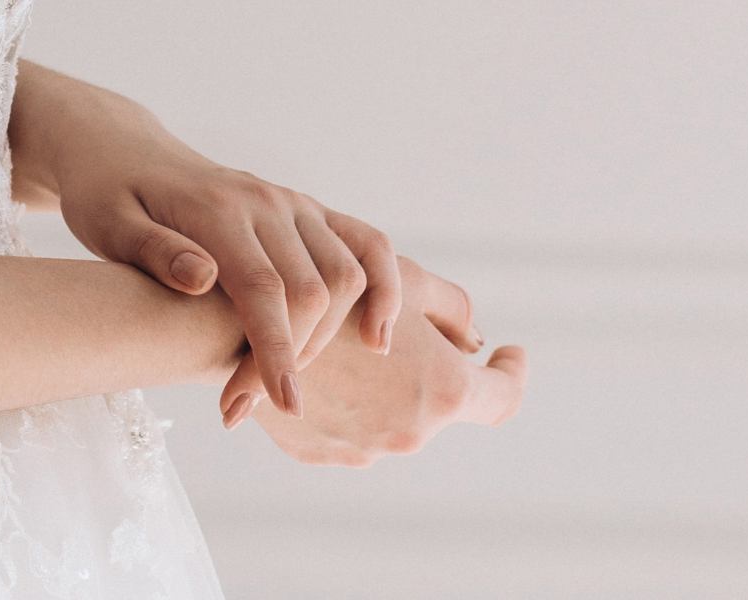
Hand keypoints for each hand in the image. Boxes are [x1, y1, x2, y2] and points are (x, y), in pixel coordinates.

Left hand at [55, 127, 400, 418]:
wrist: (126, 155)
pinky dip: (386, 288)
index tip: (280, 404)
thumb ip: (154, 252)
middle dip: (291, 358)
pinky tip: (375, 338)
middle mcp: (266, 203)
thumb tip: (203, 279)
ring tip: (281, 384)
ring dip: (328, 339)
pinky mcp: (308, 212)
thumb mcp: (108, 225)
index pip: (262, 289)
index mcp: (217, 209)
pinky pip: (368, 245)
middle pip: (312, 291)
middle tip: (241, 408)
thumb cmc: (108, 197)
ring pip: (347, 275)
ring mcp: (294, 205)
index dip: (275, 350)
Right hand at [228, 257, 526, 466]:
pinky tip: (312, 367)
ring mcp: (361, 449)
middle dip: (426, 371)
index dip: (510, 372)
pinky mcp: (318, 454)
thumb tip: (473, 340)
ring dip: (380, 389)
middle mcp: (407, 431)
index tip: (506, 354)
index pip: (503, 396)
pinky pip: (343, 427)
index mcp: (441, 390)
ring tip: (343, 346)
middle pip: (436, 403)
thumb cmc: (326, 289)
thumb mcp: (401, 279)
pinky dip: (339, 403)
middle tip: (400, 330)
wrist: (237, 327)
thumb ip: (452, 308)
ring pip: (386, 416)